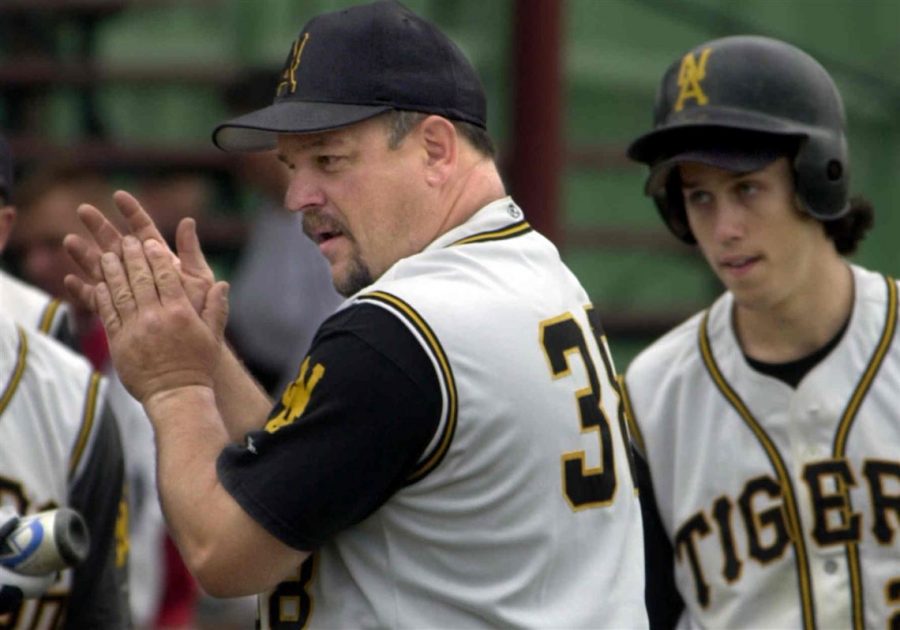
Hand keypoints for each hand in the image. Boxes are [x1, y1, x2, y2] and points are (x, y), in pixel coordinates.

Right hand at [64, 190, 214, 316]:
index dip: (132, 213)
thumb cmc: (200, 310)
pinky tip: (70, 281)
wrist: (194, 344)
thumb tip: (188, 221)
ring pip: (103, 269)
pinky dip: (84, 292)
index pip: (145, 230)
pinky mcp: (119, 312)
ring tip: (69, 240)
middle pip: (118, 245)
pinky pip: (98, 301)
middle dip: (101, 228)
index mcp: (162, 260)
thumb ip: (191, 252)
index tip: (118, 195)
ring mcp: (129, 291)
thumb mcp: (199, 279)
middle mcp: (142, 272)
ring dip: (86, 255)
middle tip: (83, 210)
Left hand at [95, 234, 228, 403]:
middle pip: (140, 278)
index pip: (166, 276)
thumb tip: (223, 285)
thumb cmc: (198, 365)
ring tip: (107, 254)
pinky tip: (100, 283)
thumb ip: (216, 307)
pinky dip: (102, 296)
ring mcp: (135, 329)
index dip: (156, 257)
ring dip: (112, 271)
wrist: (177, 394)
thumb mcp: (213, 335)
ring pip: (120, 292)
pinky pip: (108, 313)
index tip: (150, 242)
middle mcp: (156, 317)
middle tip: (125, 240)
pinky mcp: (119, 342)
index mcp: (180, 312)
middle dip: (132, 256)